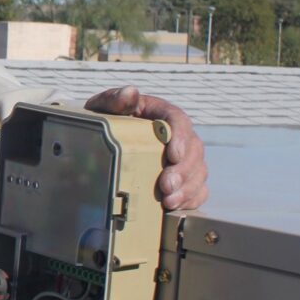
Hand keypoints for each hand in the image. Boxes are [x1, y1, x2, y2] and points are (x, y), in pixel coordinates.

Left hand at [84, 86, 208, 209]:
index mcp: (161, 113)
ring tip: (169, 201)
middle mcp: (178, 134)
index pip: (179, 120)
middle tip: (166, 186)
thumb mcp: (103, 107)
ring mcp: (183, 156)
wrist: (100, 139)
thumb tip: (130, 93)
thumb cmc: (105, 119)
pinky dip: (192, 198)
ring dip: (188, 188)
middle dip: (183, 171)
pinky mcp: (184, 176)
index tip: (173, 155)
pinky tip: (177, 206)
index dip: (180, 138)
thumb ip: (114, 99)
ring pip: (199, 171)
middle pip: (193, 149)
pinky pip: (199, 188)